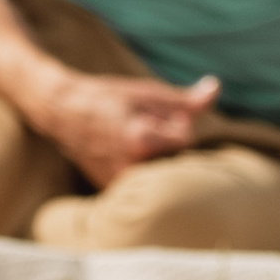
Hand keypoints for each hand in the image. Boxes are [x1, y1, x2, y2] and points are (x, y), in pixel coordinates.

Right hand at [41, 65, 223, 189]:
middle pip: (176, 159)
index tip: (152, 116)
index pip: (185, 137)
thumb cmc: (109, 97)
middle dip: (168, 145)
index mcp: (141, 140)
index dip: (174, 123)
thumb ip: (186, 100)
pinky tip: (125, 156)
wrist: (63, 112)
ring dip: (157, 159)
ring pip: (161, 173)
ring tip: (131, 142)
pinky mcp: (113, 192)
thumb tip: (216, 88)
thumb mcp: (148, 92)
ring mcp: (119, 184)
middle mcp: (130, 168)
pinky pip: (145, 184)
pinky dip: (144, 171)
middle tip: (140, 129)